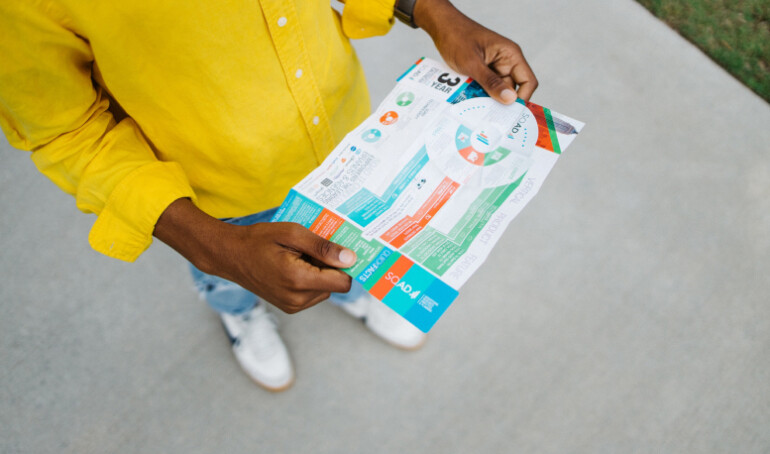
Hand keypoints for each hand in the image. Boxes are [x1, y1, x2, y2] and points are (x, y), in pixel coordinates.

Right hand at [154, 198, 356, 312]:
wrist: (230, 255)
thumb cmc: (259, 240)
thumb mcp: (292, 234)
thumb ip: (323, 247)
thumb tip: (350, 258)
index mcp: (299, 280)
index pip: (343, 282)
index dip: (345, 265)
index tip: (340, 249)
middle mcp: (297, 299)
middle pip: (335, 286)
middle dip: (330, 267)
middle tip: (312, 249)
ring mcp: (292, 306)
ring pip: (325, 290)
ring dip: (320, 274)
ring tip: (299, 257)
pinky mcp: (289, 307)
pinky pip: (312, 294)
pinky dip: (310, 281)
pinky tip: (294, 266)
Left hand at [414, 0, 537, 102]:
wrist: (442, 28)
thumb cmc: (458, 38)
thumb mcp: (473, 63)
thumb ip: (491, 82)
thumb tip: (510, 99)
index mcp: (511, 55)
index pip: (527, 81)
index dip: (521, 99)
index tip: (508, 113)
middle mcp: (506, 62)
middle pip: (511, 90)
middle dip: (500, 103)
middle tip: (488, 116)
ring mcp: (494, 68)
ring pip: (496, 91)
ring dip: (486, 99)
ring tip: (475, 108)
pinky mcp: (483, 72)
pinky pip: (485, 88)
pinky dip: (478, 94)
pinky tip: (468, 100)